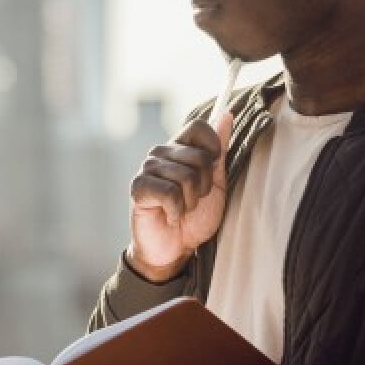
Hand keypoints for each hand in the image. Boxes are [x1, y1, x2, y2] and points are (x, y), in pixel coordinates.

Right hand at [127, 112, 233, 280]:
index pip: (199, 126)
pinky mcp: (138, 188)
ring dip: (191, 202)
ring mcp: (147, 169)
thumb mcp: (216, 182)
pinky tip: (170, 216)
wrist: (176, 250)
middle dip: (204, 186)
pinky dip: (177, 211)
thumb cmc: (195, 217)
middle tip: (193, 200)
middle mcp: (161, 153)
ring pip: (186, 177)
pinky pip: (170, 193)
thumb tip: (226, 114)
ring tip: (181, 209)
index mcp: (179, 147)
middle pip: (199, 156)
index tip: (212, 169)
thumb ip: (220, 150)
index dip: (213, 147)